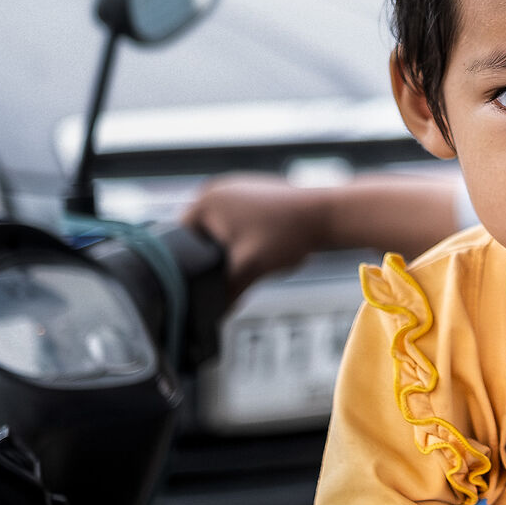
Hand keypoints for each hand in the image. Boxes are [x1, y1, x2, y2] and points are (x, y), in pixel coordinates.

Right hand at [181, 172, 464, 297]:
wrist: (329, 213)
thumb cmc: (288, 235)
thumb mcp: (250, 268)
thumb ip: (226, 292)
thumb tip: (211, 316)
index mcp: (206, 201)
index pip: (176, 240)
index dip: (187, 265)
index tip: (199, 283)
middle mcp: (217, 189)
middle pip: (199, 236)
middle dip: (212, 258)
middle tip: (228, 275)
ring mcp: (237, 188)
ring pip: (221, 230)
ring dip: (231, 249)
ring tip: (250, 260)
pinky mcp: (256, 193)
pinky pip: (239, 222)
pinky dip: (246, 238)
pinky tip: (263, 250)